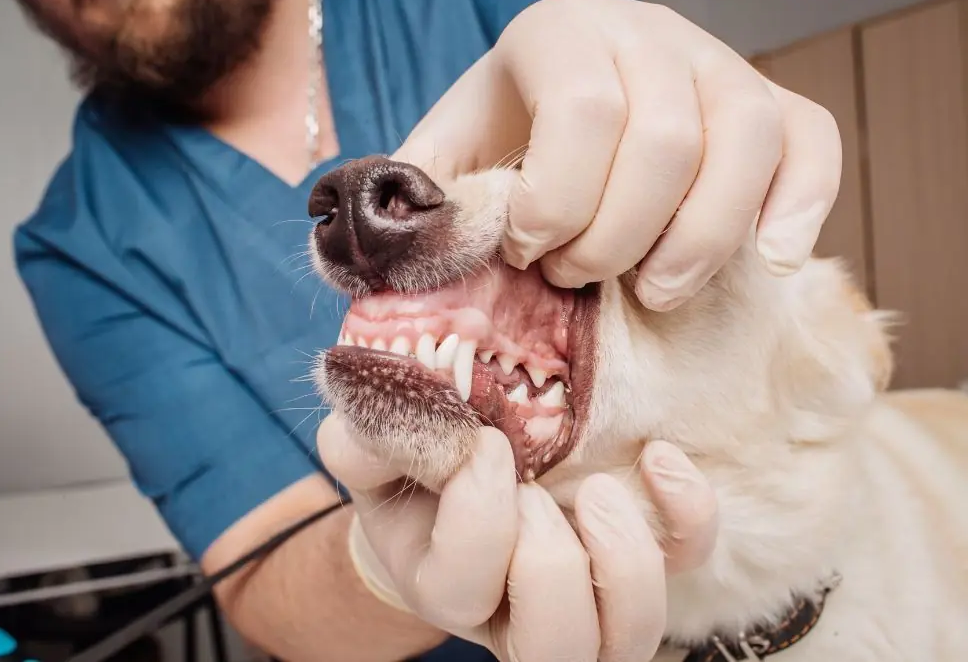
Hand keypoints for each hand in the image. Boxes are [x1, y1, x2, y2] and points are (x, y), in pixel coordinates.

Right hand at [317, 414, 717, 661]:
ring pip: (630, 634)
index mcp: (447, 588)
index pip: (462, 589)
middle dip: (547, 558)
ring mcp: (589, 595)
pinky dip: (688, 516)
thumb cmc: (415, 471)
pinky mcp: (638, 553)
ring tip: (595, 492)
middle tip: (533, 488)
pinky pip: (688, 561)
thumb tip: (382, 415)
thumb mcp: (374, 452)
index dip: (477, 511)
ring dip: (621, 560)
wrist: (462, 475)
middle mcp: (521, 616)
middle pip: (556, 648)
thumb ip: (364, 439)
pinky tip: (656, 458)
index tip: (482, 443)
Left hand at [392, 0, 841, 310]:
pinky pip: (813, 143)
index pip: (583, 111)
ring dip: (699, 242)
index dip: (557, 202)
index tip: (530, 252)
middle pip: (665, 142)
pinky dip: (799, 207)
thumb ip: (421, 191)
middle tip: (578, 276)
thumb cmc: (507, 142)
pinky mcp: (776, 106)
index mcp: (561, 34)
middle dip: (616, 237)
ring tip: (652, 293)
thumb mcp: (449, 155)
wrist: (567, 104)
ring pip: (746, 144)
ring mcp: (720, 67)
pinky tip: (767, 260)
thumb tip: (388, 248)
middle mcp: (650, 34)